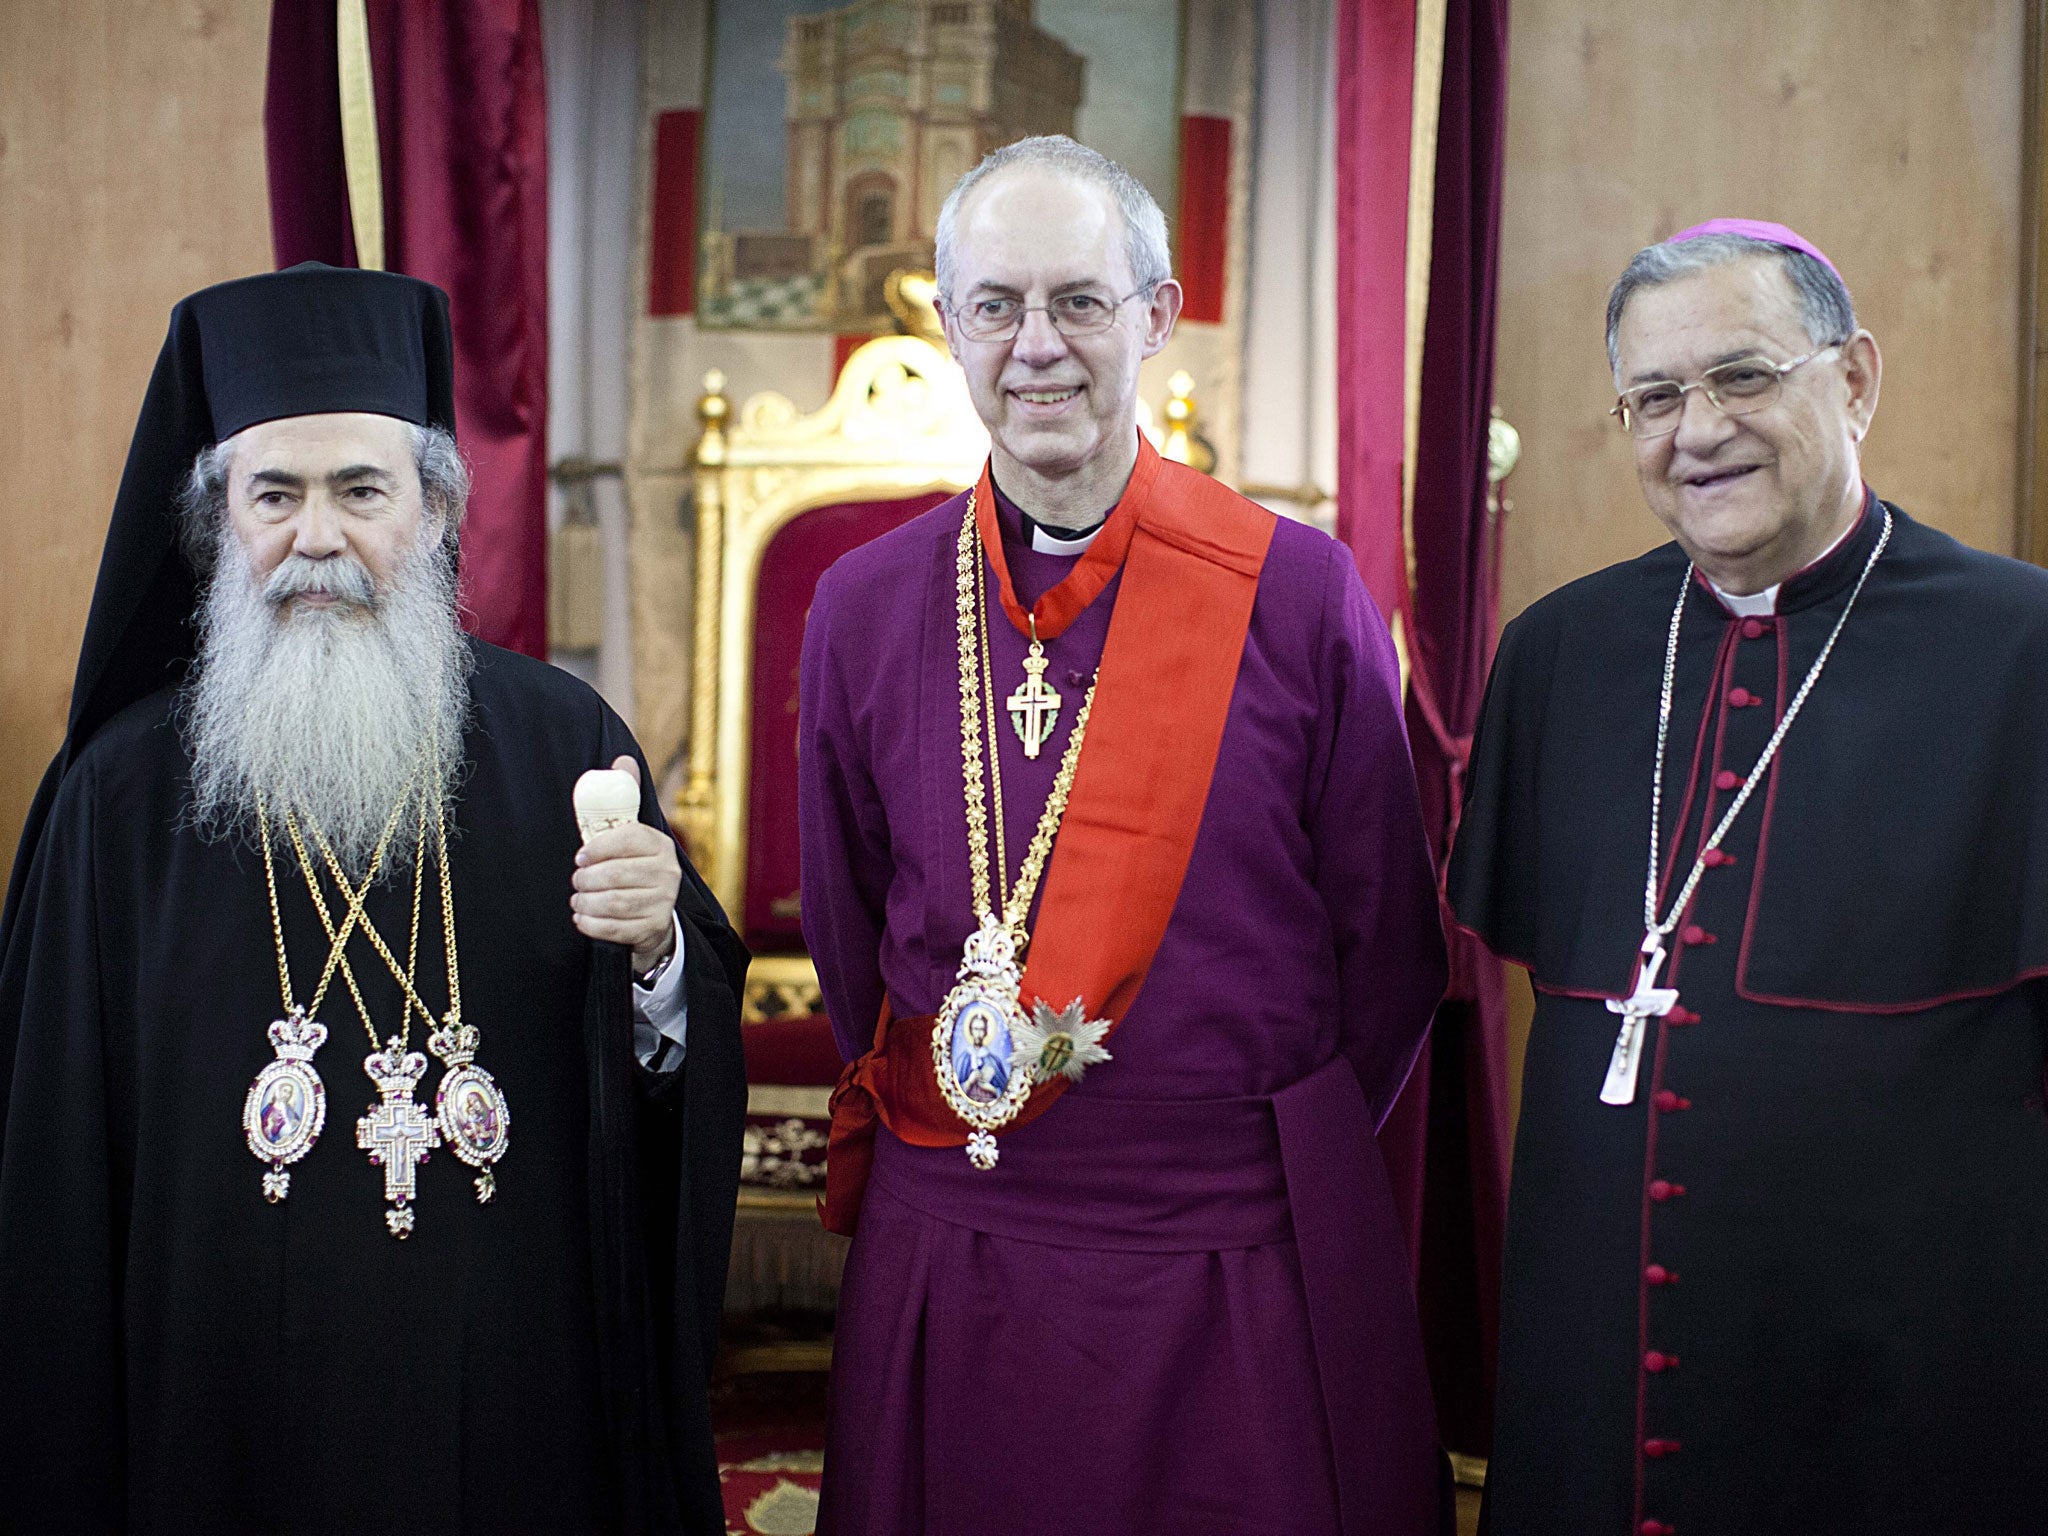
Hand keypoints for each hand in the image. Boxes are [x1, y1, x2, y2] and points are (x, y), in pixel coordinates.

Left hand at [571, 755, 680, 971]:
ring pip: (615, 902)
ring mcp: (663, 902)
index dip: (598, 847)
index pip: (628, 838)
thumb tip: (623, 759)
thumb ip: (623, 800)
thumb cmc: (631, 867)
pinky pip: (615, 928)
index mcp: (660, 844)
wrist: (652, 916)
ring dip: (586, 901)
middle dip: (587, 879)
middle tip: (576, 880)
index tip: (580, 856)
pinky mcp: (653, 927)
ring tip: (578, 898)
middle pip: (617, 874)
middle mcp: (668, 872)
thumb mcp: (630, 835)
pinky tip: (582, 917)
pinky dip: (591, 924)